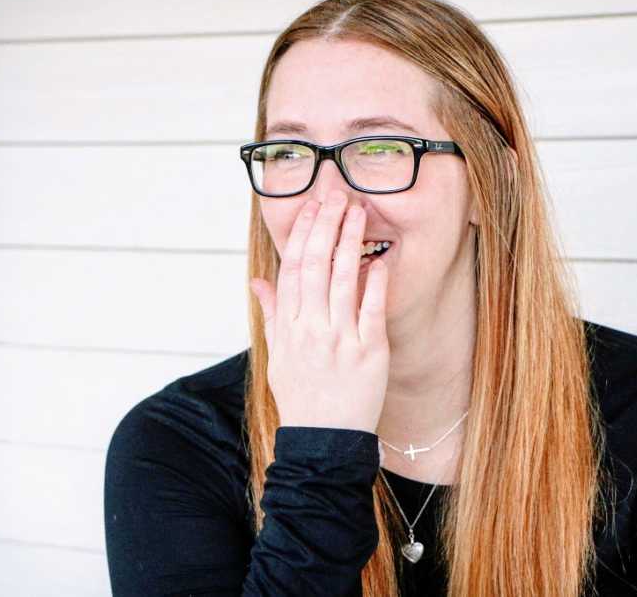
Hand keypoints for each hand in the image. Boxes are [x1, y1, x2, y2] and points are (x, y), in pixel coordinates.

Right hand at [249, 190, 389, 432]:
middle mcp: (310, 328)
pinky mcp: (369, 352)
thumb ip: (271, 314)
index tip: (313, 206)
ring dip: (350, 241)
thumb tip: (257, 280)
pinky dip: (375, 282)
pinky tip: (379, 258)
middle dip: (325, 225)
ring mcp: (340, 339)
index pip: (291, 268)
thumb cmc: (301, 396)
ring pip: (342, 280)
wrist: (322, 441)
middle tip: (337, 195)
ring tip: (359, 212)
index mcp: (287, 327)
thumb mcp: (277, 356)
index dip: (302, 233)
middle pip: (314, 265)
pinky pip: (371, 309)